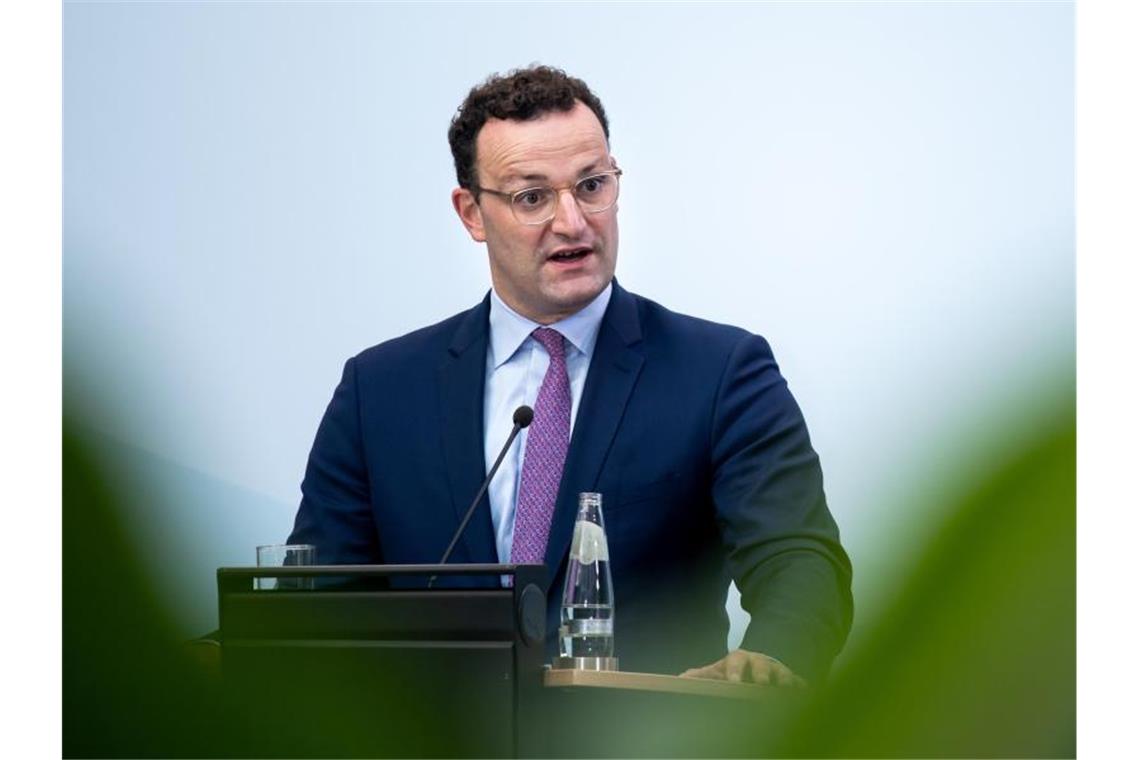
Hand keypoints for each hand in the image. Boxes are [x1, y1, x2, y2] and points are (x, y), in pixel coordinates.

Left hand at [680, 648, 806, 687]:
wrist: (759, 666)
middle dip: (762, 674)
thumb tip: (679, 680)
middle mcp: (759, 662)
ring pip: (782, 674)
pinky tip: (804, 693)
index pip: (736, 661)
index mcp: (739, 659)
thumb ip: (701, 676)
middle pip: (761, 666)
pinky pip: (799, 684)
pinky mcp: (793, 681)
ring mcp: (777, 671)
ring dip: (784, 681)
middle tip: (762, 684)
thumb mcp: (718, 671)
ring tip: (785, 692)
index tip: (734, 682)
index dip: (735, 670)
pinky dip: (801, 688)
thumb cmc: (736, 671)